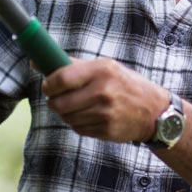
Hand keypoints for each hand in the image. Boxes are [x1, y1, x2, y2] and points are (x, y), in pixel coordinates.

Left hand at [42, 59, 169, 142]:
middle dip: (54, 102)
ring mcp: (105, 113)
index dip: (49, 84)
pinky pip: (78, 128)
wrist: (154, 111)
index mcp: (102, 70)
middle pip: (59, 103)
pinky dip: (78, 123)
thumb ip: (73, 65)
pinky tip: (89, 116)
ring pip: (67, 117)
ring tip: (77, 107)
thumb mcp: (106, 68)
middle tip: (57, 99)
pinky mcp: (106, 130)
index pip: (62, 78)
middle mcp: (103, 91)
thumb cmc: (125, 85)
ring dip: (66, 113)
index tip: (47, 86)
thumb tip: (37, 62)